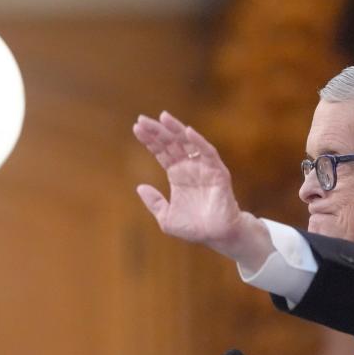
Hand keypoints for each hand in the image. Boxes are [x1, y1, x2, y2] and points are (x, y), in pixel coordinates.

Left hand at [132, 112, 270, 267]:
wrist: (217, 237)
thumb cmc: (194, 228)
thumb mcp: (166, 218)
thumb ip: (154, 202)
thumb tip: (140, 187)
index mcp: (177, 175)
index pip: (161, 152)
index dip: (150, 140)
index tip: (136, 127)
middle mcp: (189, 167)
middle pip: (171, 143)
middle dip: (157, 131)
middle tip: (142, 119)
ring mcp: (204, 167)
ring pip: (188, 142)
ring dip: (176, 129)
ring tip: (163, 117)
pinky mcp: (217, 172)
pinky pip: (208, 153)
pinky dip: (199, 142)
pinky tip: (188, 132)